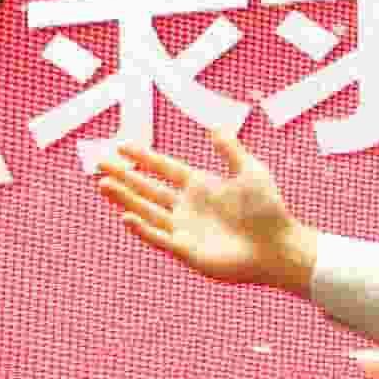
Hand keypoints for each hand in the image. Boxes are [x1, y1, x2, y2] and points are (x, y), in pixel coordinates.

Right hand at [91, 131, 317, 294]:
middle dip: (124, 176)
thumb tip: (215, 127)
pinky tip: (126, 216)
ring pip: (147, 211)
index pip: (164, 169)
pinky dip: (142, 229)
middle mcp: (187, 207)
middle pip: (147, 188)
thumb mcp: (250, 171)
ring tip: (103, 185)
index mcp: (200, 186)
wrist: (278, 246)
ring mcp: (185, 229)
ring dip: (125, 199)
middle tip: (100, 164)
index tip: (121, 146)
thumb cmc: (268, 210)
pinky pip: (160, 238)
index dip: (143, 158)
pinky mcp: (187, 251)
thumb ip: (231, 150)